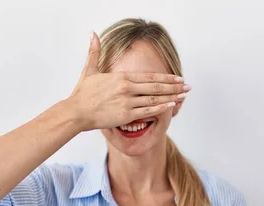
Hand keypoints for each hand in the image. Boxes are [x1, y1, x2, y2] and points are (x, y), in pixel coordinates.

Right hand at [68, 32, 189, 131]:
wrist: (76, 111)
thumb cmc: (82, 94)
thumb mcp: (89, 70)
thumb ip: (94, 52)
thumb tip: (92, 34)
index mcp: (121, 77)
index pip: (149, 77)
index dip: (165, 77)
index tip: (177, 78)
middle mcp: (127, 88)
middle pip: (156, 87)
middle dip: (174, 86)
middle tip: (187, 86)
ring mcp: (127, 102)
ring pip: (154, 99)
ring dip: (171, 97)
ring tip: (183, 96)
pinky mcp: (126, 115)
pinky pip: (147, 112)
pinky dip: (161, 109)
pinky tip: (171, 106)